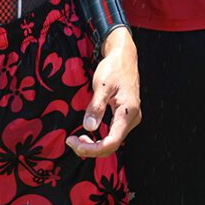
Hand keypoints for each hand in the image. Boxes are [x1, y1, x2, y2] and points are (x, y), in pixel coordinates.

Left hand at [66, 28, 140, 157]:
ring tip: (77, 138)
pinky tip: (88, 132)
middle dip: (90, 148)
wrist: (124, 56)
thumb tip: (89, 128)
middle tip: (71, 140)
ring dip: (94, 144)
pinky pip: (113, 134)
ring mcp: (131, 118)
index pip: (111, 142)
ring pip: (112, 141)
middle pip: (111, 145)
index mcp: (128, 111)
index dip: (91, 149)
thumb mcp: (102, 85)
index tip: (73, 142)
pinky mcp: (126, 116)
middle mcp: (132, 118)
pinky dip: (99, 138)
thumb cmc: (114, 68)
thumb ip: (96, 107)